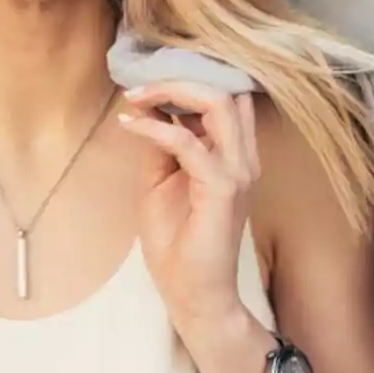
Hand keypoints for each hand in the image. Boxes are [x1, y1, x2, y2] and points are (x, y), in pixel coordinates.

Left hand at [116, 82, 259, 331]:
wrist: (193, 294)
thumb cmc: (179, 242)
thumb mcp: (162, 180)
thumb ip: (163, 143)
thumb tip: (149, 105)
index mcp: (235, 154)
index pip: (227, 97)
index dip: (191, 79)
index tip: (148, 80)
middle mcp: (243, 158)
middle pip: (225, 92)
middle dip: (179, 78)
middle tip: (138, 85)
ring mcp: (237, 172)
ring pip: (218, 105)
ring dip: (171, 93)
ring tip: (135, 97)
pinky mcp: (222, 189)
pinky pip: (188, 143)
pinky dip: (156, 128)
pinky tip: (130, 126)